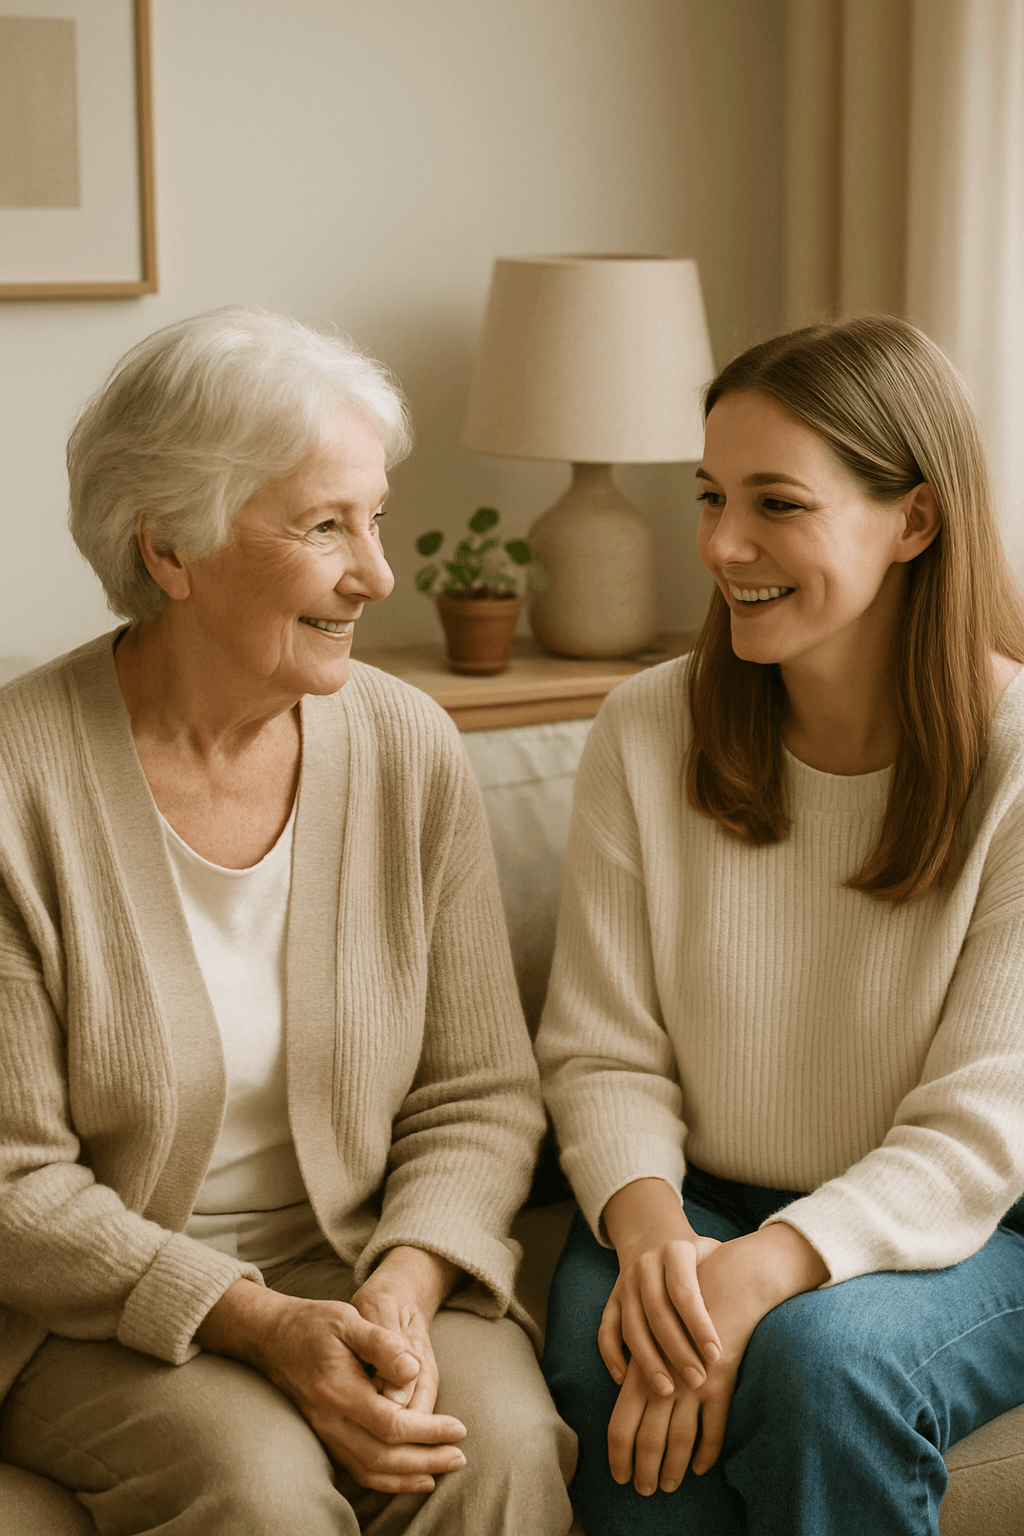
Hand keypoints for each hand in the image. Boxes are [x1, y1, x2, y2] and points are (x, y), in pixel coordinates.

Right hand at [198, 1274, 465, 1493]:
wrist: (272, 1337)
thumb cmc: (314, 1323)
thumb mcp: (349, 1319)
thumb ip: (383, 1345)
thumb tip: (414, 1370)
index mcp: (339, 1390)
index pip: (390, 1425)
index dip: (428, 1432)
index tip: (459, 1428)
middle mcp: (329, 1420)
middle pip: (383, 1457)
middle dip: (426, 1460)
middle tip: (460, 1456)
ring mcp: (325, 1433)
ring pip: (370, 1470)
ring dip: (410, 1475)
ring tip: (444, 1468)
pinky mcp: (325, 1437)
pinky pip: (358, 1469)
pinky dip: (388, 1479)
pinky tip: (412, 1475)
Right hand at [601, 1179, 722, 1396]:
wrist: (655, 1238)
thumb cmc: (700, 1260)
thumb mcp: (715, 1256)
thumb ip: (730, 1277)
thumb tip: (768, 1296)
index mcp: (675, 1251)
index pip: (684, 1290)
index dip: (699, 1324)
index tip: (717, 1356)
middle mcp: (646, 1265)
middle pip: (657, 1312)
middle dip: (676, 1350)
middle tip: (696, 1381)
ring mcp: (624, 1282)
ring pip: (630, 1326)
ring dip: (647, 1361)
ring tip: (666, 1391)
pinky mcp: (611, 1299)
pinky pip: (606, 1331)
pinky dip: (613, 1356)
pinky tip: (626, 1381)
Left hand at [607, 1225, 829, 1491]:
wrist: (728, 1274)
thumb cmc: (685, 1300)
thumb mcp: (652, 1325)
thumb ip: (638, 1356)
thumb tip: (622, 1383)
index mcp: (640, 1362)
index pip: (620, 1420)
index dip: (619, 1452)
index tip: (619, 1475)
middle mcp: (663, 1375)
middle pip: (648, 1436)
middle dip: (644, 1468)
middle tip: (644, 1490)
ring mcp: (693, 1379)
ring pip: (680, 1438)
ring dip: (675, 1466)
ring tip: (670, 1484)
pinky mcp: (722, 1377)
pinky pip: (714, 1425)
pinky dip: (708, 1450)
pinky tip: (704, 1467)